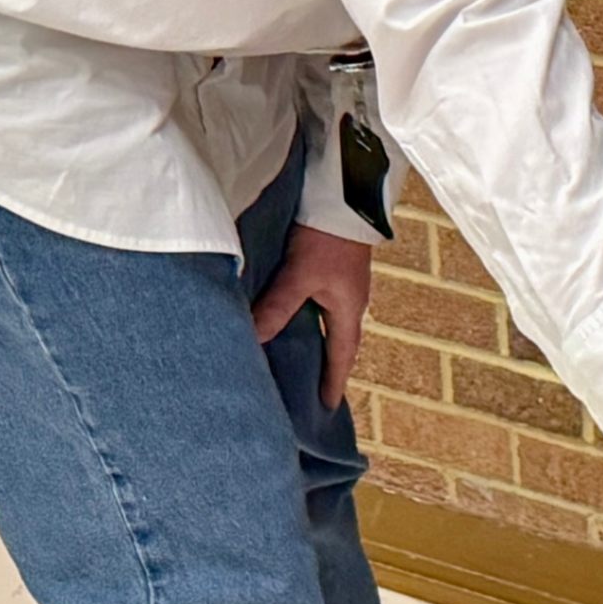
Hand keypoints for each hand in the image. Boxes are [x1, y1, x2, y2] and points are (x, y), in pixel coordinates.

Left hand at [249, 224, 378, 409]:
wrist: (343, 195)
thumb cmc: (328, 237)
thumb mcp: (300, 275)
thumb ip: (277, 307)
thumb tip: (253, 339)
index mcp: (349, 310)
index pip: (342, 357)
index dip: (333, 382)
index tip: (327, 408)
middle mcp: (349, 301)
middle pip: (336, 342)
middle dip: (324, 366)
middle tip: (307, 389)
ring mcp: (342, 283)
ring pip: (326, 322)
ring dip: (312, 341)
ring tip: (291, 357)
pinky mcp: (331, 267)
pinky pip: (318, 304)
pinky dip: (305, 318)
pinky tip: (287, 317)